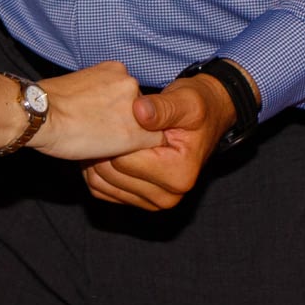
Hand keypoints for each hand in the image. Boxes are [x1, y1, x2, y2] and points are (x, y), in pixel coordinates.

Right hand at [24, 61, 142, 160]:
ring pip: (146, 127)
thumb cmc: (49, 103)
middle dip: (124, 121)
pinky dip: (137, 151)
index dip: (115, 110)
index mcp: (115, 68)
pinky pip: (150, 144)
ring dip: (130, 136)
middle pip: (139, 109)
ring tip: (103, 143)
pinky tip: (116, 153)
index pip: (128, 94)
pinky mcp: (138, 133)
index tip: (99, 119)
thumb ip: (97, 91)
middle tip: (100, 132)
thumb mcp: (78, 84)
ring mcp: (137, 108)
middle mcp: (131, 83)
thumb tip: (98, 107)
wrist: (42, 115)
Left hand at [82, 74, 236, 211]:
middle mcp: (168, 196)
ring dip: (97, 157)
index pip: (123, 159)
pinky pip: (102, 189)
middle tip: (108, 120)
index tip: (116, 113)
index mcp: (179, 175)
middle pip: (110, 174)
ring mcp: (154, 202)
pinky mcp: (140, 201)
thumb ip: (163, 107)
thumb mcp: (187, 101)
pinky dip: (97, 169)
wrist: (207, 120)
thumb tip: (139, 110)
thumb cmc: (197, 109)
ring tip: (107, 132)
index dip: (114, 134)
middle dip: (105, 146)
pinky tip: (106, 147)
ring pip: (102, 183)